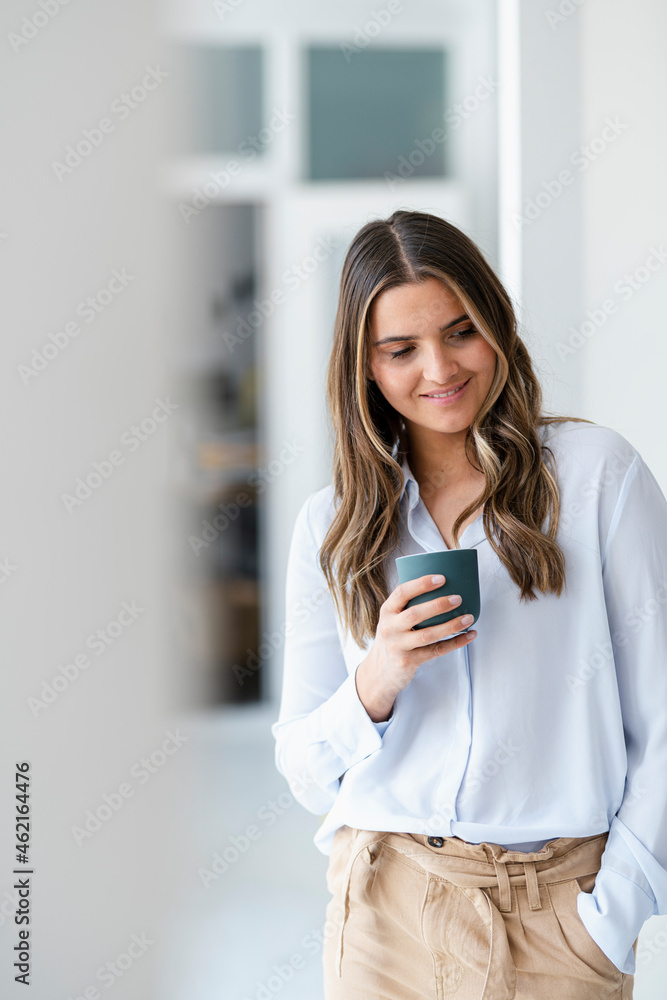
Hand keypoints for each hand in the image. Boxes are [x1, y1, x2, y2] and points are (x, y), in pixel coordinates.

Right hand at [355, 573, 476, 721]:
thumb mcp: (393, 618)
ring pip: (427, 635)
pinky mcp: (409, 661)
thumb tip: (445, 585)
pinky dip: (455, 643)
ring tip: (469, 617)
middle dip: (438, 605)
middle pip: (415, 614)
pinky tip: (469, 636)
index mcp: (387, 611)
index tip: (442, 578)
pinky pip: (436, 650)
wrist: (380, 670)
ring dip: (451, 626)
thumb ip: (409, 605)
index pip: (402, 593)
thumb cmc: (394, 636)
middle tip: (458, 599)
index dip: (421, 584)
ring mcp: (398, 646)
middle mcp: (390, 628)